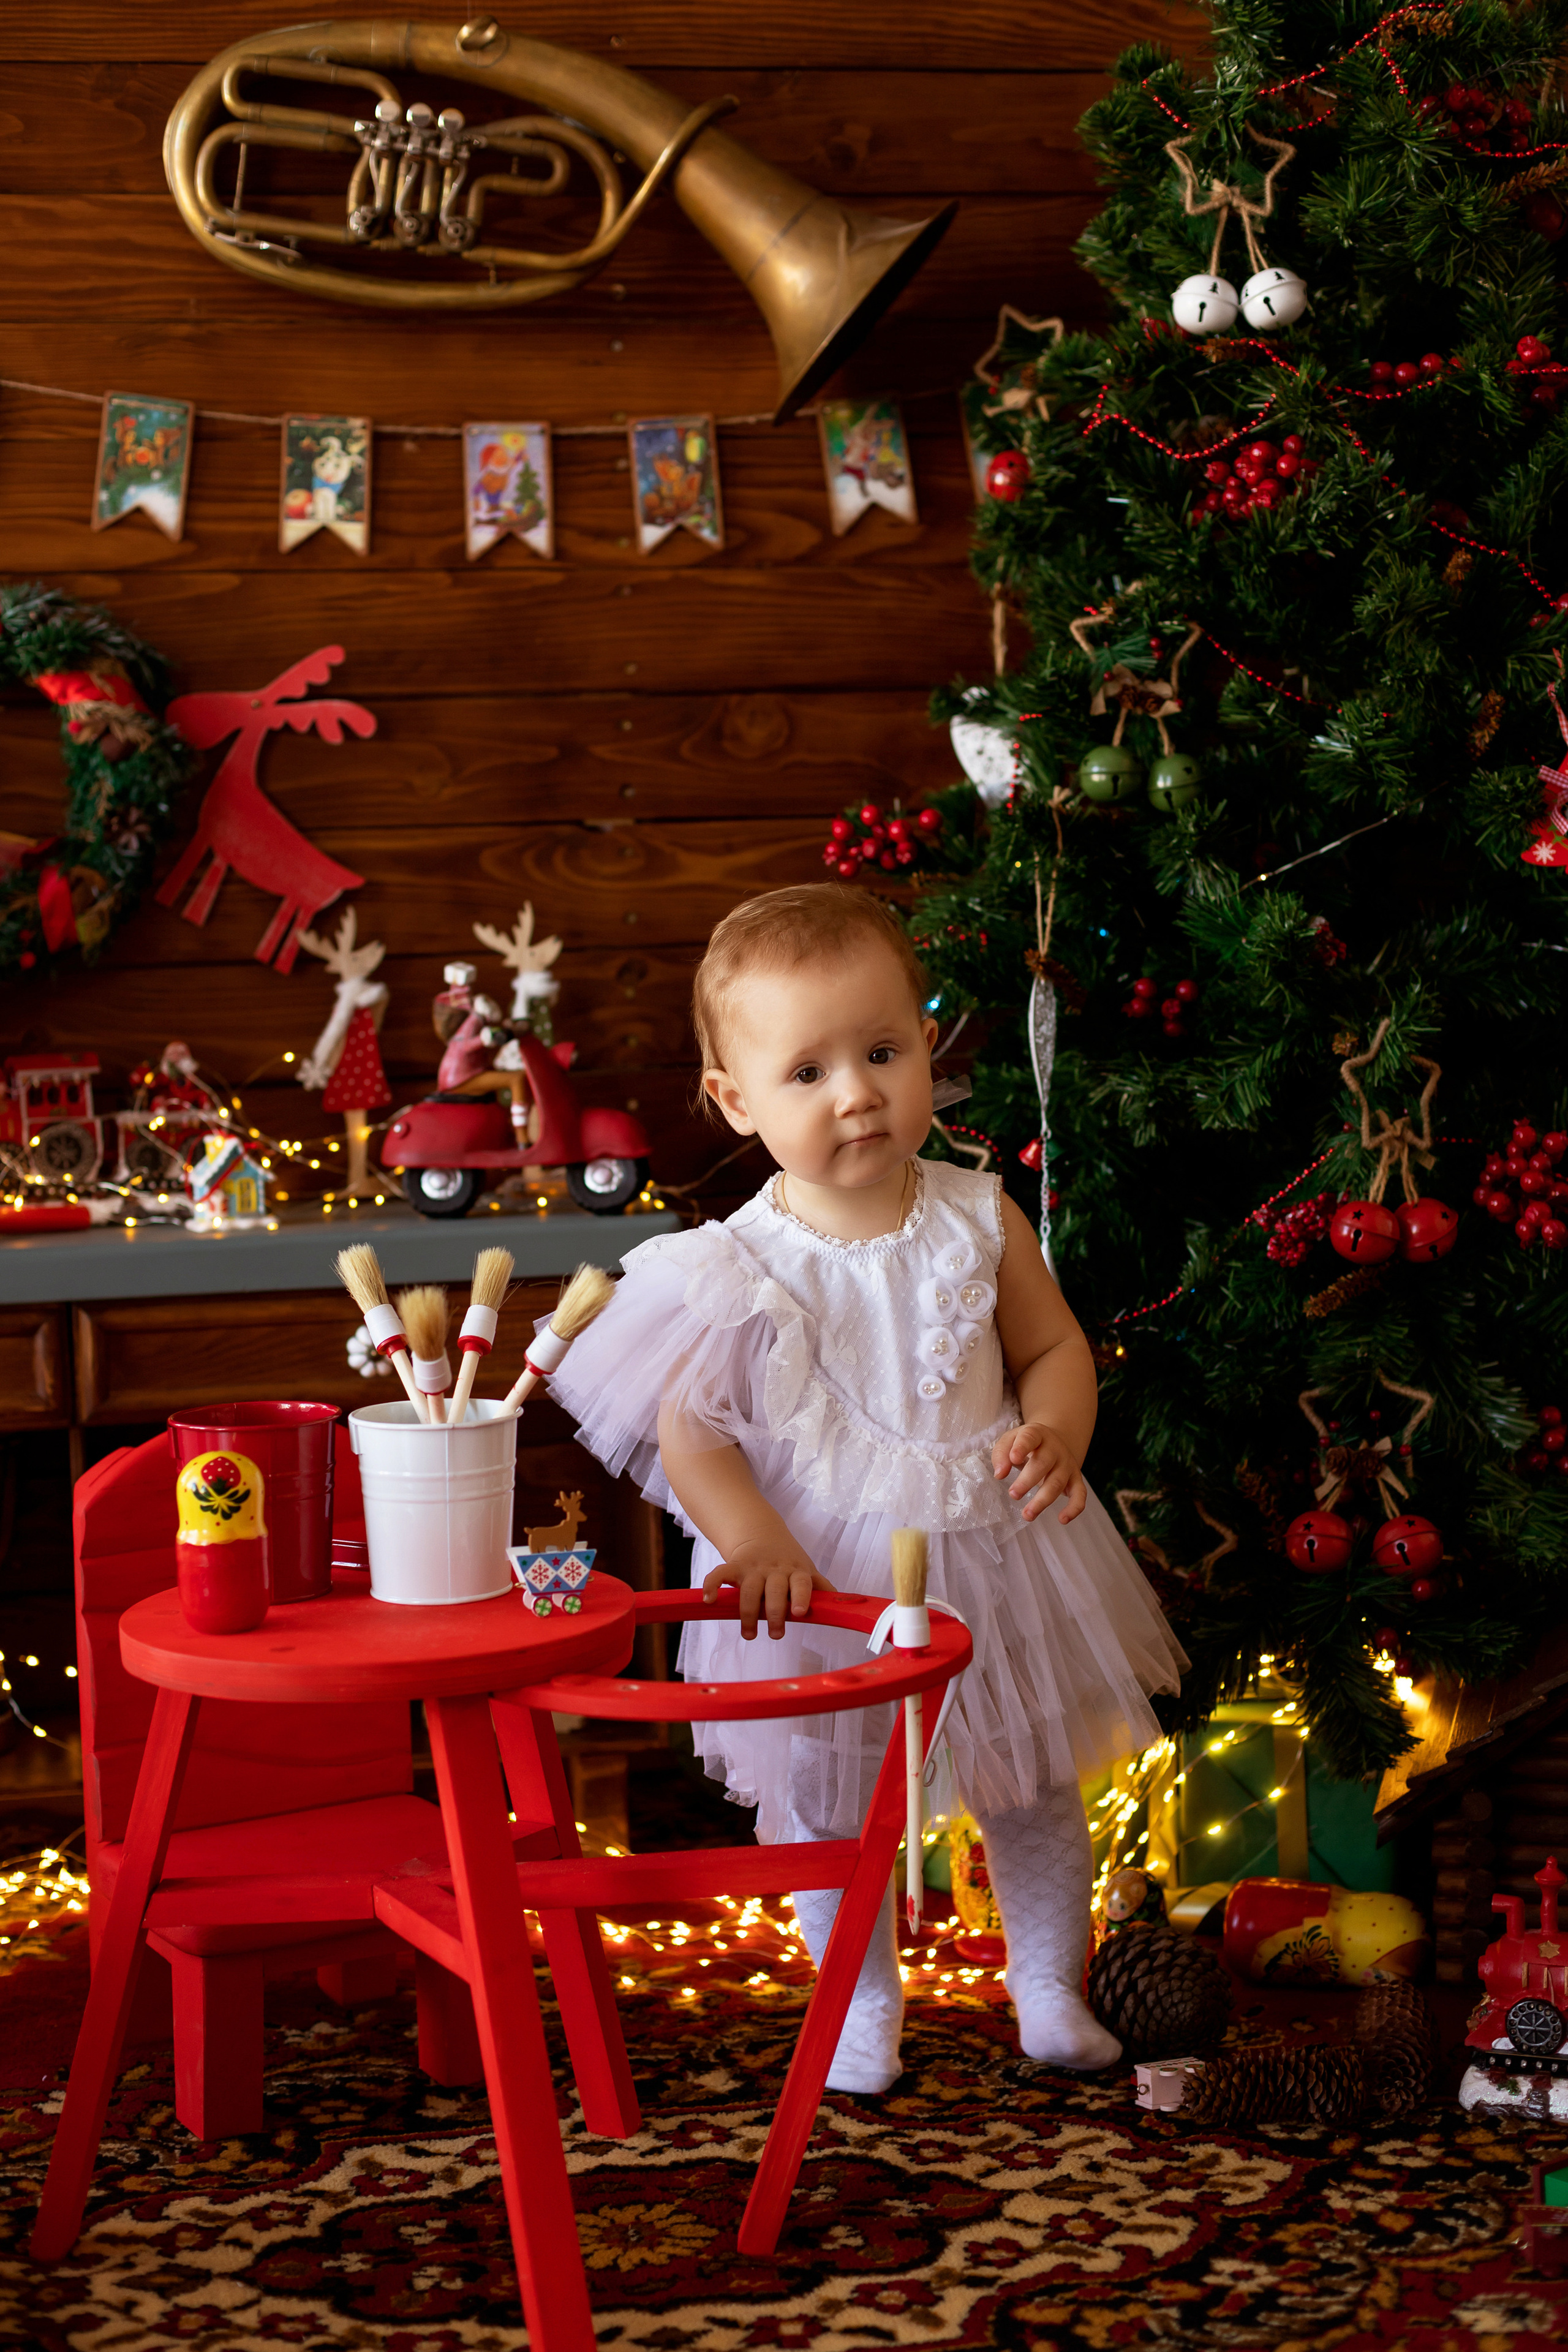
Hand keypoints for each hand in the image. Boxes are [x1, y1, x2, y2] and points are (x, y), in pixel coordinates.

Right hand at [702, 1539, 834, 1639]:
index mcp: (796, 1572)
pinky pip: (721, 1573)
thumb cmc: (788, 1560)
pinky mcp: (735, 1566)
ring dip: (747, 1613)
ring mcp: (754, 1568)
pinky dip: (712, 1585)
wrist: (760, 1532)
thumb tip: (843, 1606)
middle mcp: (775, 1570)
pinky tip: (710, 1600)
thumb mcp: (807, 1570)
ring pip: (749, 1589)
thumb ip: (821, 1587)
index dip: (801, 1596)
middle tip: (775, 1634)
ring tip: (749, 1634)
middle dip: (774, 1613)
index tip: (799, 1613)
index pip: (801, 1583)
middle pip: (774, 1591)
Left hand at [992, 1421, 1085, 1524]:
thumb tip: (999, 1474)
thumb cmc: (1027, 1444)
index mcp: (1037, 1434)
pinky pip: (1080, 1494)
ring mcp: (1067, 1464)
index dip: (1022, 1447)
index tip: (1013, 1459)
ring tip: (1027, 1515)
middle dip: (1028, 1480)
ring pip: (1057, 1483)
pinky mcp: (1075, 1479)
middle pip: (1044, 1463)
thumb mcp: (1011, 1440)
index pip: (1030, 1438)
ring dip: (1043, 1500)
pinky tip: (1062, 1519)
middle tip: (1013, 1494)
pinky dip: (1074, 1508)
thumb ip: (1001, 1454)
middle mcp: (1055, 1449)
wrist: (1053, 1441)